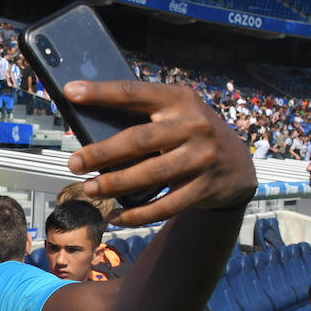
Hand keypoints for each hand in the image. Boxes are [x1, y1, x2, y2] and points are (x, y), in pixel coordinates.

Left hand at [64, 81, 257, 225]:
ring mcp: (203, 157)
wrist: (240, 164)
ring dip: (116, 184)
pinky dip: (138, 215)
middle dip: (102, 153)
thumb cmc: (192, 134)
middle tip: (74, 163)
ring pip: (151, 174)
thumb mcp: (177, 114)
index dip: (101, 92)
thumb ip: (145, 117)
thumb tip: (90, 129)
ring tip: (91, 189)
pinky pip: (166, 205)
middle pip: (139, 140)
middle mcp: (194, 125)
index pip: (134, 93)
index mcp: (180, 99)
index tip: (71, 92)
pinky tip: (116, 218)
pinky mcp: (206, 187)